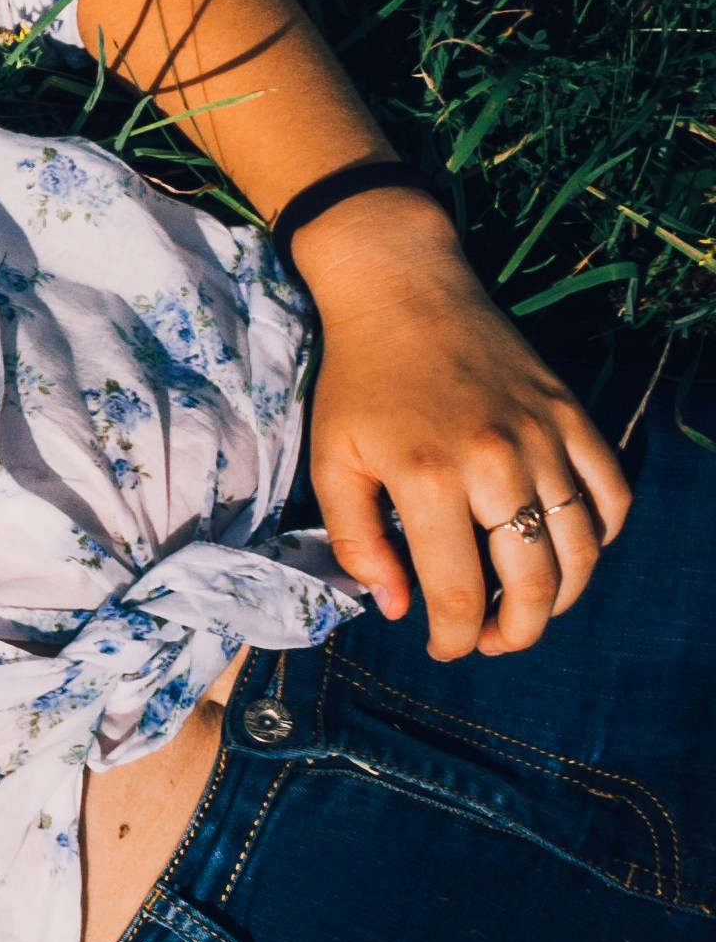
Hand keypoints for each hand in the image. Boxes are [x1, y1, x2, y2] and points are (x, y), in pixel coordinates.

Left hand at [293, 191, 632, 658]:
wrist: (405, 293)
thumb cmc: (358, 382)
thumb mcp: (329, 461)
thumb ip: (357, 542)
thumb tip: (397, 608)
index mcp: (428, 480)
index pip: (458, 592)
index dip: (454, 637)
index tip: (444, 648)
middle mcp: (497, 464)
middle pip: (534, 584)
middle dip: (515, 632)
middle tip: (490, 641)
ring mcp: (546, 440)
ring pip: (582, 550)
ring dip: (561, 597)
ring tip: (526, 608)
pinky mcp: (576, 419)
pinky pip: (611, 497)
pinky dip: (599, 538)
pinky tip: (564, 551)